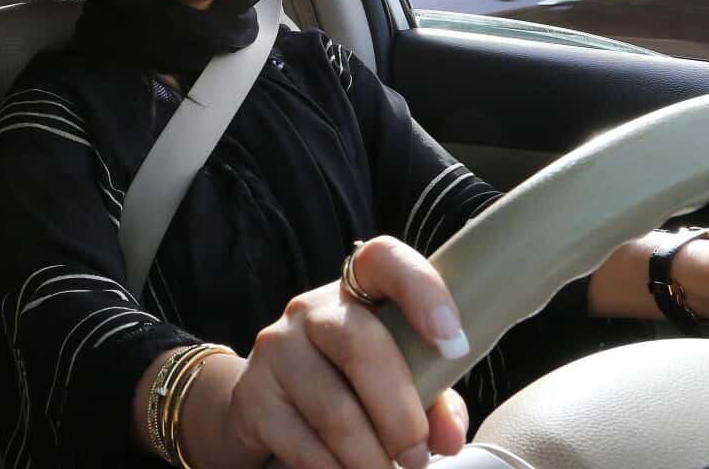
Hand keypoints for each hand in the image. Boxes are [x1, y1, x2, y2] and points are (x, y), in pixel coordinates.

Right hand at [186, 236, 469, 468]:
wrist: (264, 410)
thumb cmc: (349, 387)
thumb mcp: (397, 382)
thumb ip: (432, 398)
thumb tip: (448, 436)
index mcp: (357, 292)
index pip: (382, 260)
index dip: (422, 292)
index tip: (454, 345)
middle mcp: (311, 311)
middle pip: (361, 346)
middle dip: (400, 414)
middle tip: (417, 455)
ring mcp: (277, 350)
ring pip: (335, 409)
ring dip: (370, 457)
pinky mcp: (254, 397)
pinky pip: (305, 445)